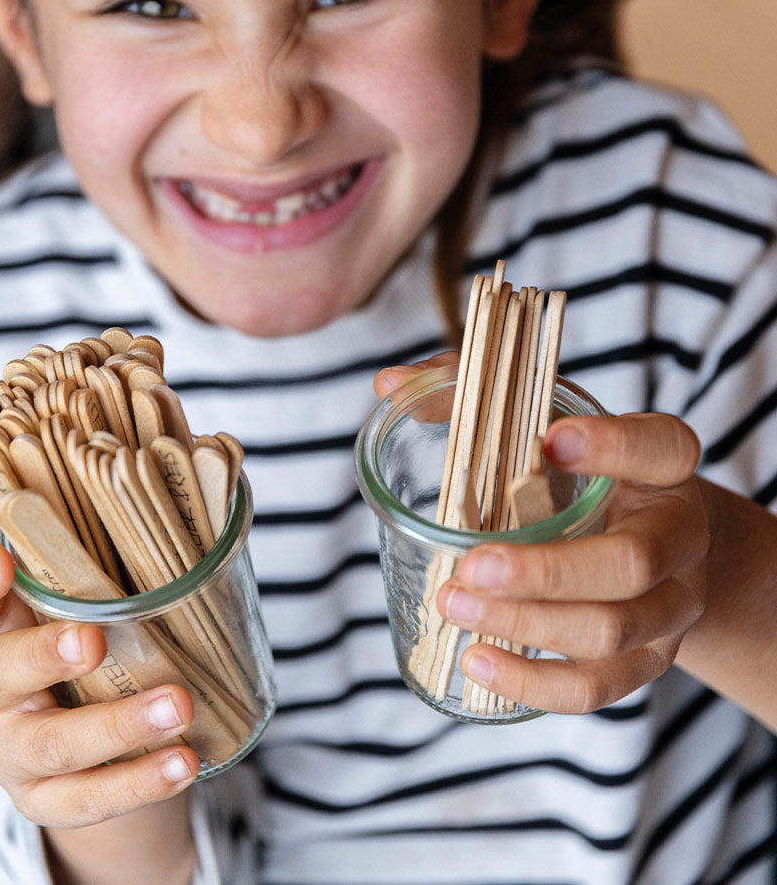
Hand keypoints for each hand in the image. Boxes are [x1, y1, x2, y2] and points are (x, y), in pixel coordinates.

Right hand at [0, 543, 198, 828]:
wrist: (84, 746)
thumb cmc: (84, 640)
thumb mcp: (77, 602)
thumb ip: (98, 559)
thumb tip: (171, 491)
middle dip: (43, 655)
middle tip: (93, 641)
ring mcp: (9, 751)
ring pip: (53, 744)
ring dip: (118, 725)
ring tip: (176, 706)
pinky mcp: (42, 801)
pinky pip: (89, 797)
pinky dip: (140, 780)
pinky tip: (182, 762)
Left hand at [374, 360, 710, 713]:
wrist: (656, 543)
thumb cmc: (585, 471)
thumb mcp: (552, 420)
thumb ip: (474, 393)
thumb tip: (390, 384)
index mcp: (664, 465)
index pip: (659, 448)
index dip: (611, 446)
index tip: (549, 440)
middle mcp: (680, 539)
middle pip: (630, 564)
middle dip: (545, 571)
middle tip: (470, 564)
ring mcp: (668, 609)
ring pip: (609, 632)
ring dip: (525, 625)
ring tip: (454, 605)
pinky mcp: (645, 662)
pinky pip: (596, 687)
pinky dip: (534, 683)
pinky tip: (477, 660)